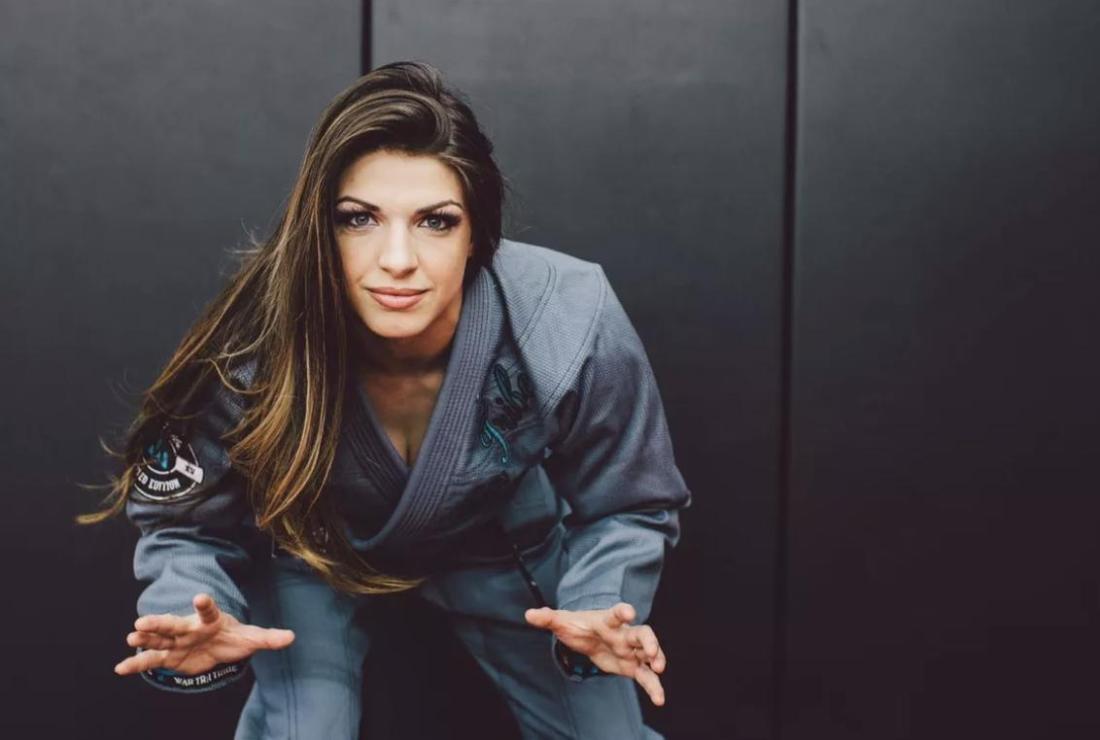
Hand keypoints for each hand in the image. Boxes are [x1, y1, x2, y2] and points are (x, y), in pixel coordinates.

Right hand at [114, 593, 294, 676]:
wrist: (218, 647)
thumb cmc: (233, 638)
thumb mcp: (252, 638)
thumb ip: (269, 637)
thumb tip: (292, 637)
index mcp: (211, 619)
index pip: (209, 610)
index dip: (205, 604)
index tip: (200, 596)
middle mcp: (190, 627)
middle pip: (174, 623)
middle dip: (159, 622)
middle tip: (142, 620)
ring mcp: (177, 641)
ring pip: (159, 639)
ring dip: (145, 639)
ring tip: (132, 637)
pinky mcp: (169, 657)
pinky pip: (151, 660)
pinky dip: (136, 664)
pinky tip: (121, 669)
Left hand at [525, 602, 667, 705]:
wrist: (588, 636)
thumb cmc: (578, 626)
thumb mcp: (562, 622)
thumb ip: (548, 618)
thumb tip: (529, 614)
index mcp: (608, 621)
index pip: (617, 613)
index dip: (623, 611)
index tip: (629, 612)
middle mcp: (624, 633)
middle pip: (642, 632)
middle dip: (649, 641)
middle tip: (652, 653)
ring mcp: (631, 650)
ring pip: (650, 653)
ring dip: (657, 661)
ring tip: (659, 672)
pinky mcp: (632, 666)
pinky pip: (646, 676)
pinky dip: (653, 686)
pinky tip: (659, 700)